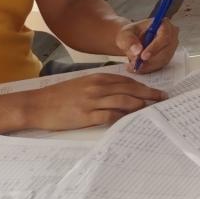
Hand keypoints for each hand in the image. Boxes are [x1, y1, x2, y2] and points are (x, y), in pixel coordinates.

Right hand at [18, 72, 166, 131]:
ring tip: (152, 110)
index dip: (144, 87)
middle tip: (163, 99)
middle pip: (130, 90)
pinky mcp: (86, 116)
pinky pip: (109, 116)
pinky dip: (122, 118)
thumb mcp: (82, 83)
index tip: (156, 92)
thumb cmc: (59, 95)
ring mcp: (92, 101)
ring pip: (124, 101)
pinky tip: (131, 121)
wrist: (36, 104)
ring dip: (140, 106)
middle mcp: (97, 87)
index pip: (128, 81)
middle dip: (149, 95)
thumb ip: (101, 85)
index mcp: (97, 78)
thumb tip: (121, 92)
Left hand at [116, 16, 178, 71]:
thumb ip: (129, 41)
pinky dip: (148, 68)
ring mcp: (171, 46)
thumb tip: (137, 50)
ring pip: (162, 60)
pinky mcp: (168, 56)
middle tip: (134, 65)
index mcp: (163, 24)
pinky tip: (137, 67)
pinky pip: (160, 65)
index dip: (155, 47)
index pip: (164, 36)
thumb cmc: (129, 35)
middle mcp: (171, 35)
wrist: (130, 41)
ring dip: (147, 65)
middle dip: (150, 60)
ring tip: (132, 66)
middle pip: (166, 50)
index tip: (143, 56)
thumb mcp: (125, 35)